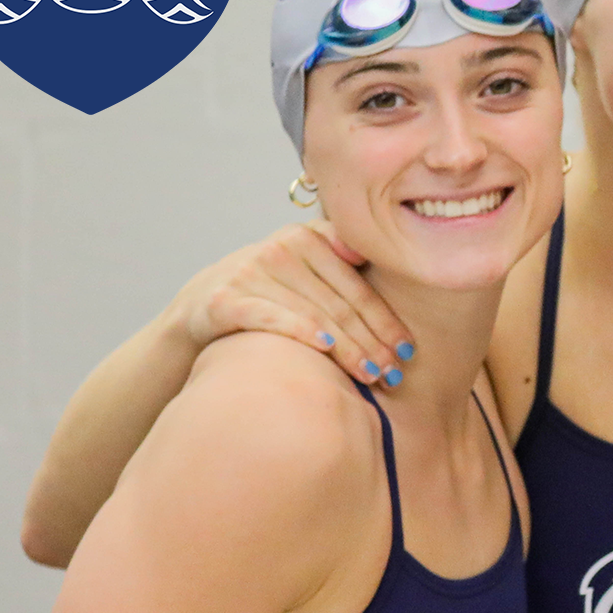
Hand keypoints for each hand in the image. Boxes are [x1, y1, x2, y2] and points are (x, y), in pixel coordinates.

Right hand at [170, 222, 412, 385]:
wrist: (203, 301)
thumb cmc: (272, 288)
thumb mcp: (305, 264)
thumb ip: (342, 259)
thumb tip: (384, 259)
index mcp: (309, 237)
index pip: (359, 288)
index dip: (386, 321)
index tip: (409, 351)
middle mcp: (282, 248)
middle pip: (341, 306)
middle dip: (373, 344)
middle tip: (396, 373)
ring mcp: (252, 271)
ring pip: (315, 316)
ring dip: (349, 350)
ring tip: (374, 376)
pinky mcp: (227, 298)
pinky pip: (272, 317)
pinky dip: (301, 331)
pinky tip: (326, 348)